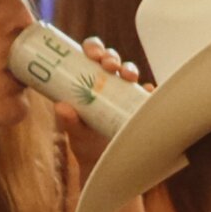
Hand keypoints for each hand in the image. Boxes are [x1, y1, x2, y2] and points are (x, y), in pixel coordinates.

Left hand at [54, 37, 142, 177]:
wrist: (104, 163)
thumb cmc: (85, 141)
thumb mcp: (75, 131)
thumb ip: (69, 120)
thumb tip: (60, 106)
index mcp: (89, 79)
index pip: (92, 55)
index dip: (94, 48)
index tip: (93, 54)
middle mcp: (108, 82)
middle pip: (112, 60)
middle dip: (112, 57)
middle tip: (109, 65)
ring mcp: (126, 93)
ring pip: (130, 73)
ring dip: (130, 69)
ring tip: (128, 76)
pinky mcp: (140, 105)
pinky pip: (148, 94)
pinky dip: (149, 91)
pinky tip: (148, 91)